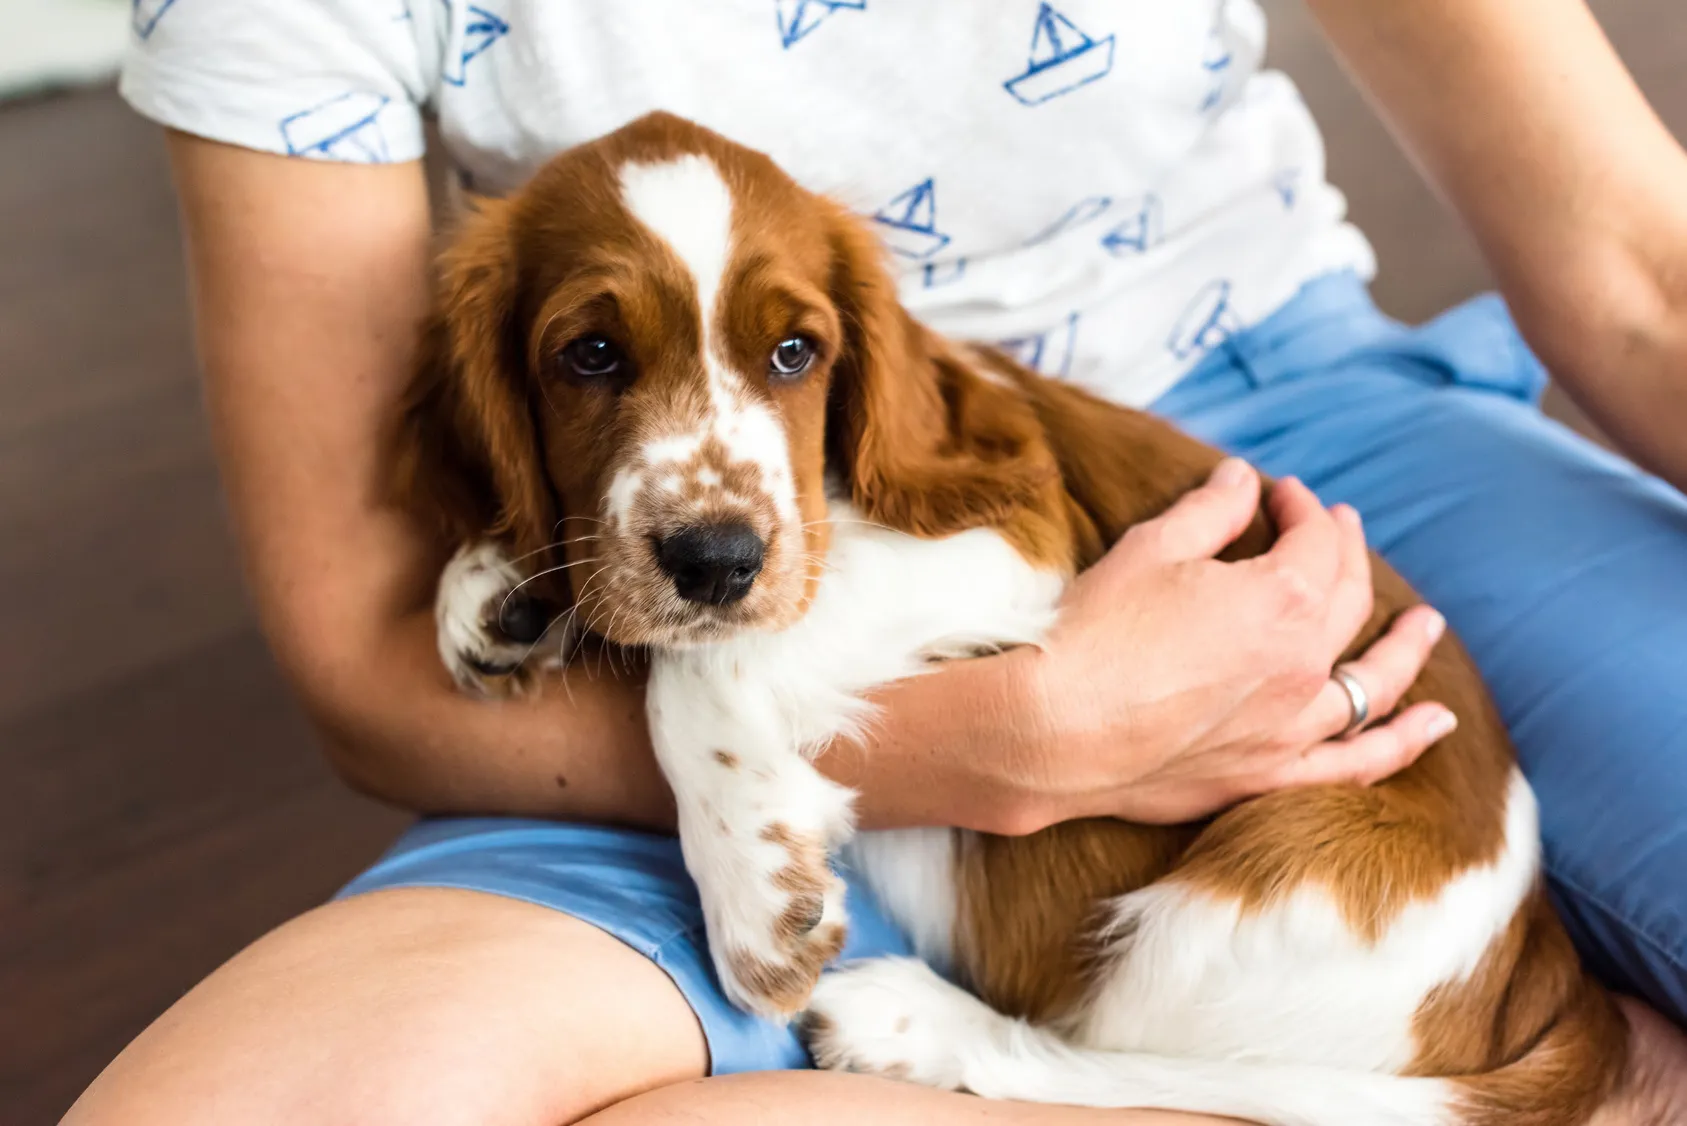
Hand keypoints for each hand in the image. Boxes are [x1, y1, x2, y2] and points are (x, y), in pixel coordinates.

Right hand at [1018, 458, 1455, 826]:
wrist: (1052, 731)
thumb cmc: (1094, 633)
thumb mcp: (1150, 549)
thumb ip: (1209, 511)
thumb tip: (1242, 480)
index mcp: (1282, 597)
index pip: (1314, 538)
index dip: (1301, 506)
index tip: (1277, 492)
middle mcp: (1303, 662)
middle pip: (1346, 598)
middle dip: (1345, 553)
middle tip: (1337, 528)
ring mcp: (1293, 725)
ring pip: (1373, 682)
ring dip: (1404, 648)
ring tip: (1427, 626)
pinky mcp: (1270, 774)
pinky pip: (1358, 762)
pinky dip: (1403, 742)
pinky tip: (1436, 723)